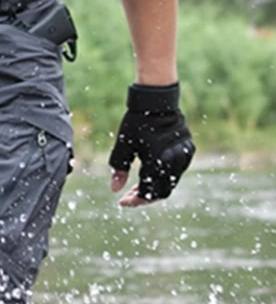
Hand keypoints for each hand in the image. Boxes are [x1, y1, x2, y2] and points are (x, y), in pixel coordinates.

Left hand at [109, 83, 195, 206]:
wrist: (157, 101)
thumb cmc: (136, 123)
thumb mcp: (123, 147)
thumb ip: (119, 170)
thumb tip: (114, 190)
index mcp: (158, 162)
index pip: (147, 192)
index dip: (134, 200)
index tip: (122, 202)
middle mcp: (174, 161)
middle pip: (162, 192)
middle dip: (144, 197)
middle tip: (128, 196)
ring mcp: (184, 155)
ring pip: (171, 183)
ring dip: (154, 188)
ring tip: (136, 187)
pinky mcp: (189, 149)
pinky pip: (177, 171)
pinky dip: (163, 177)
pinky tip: (149, 175)